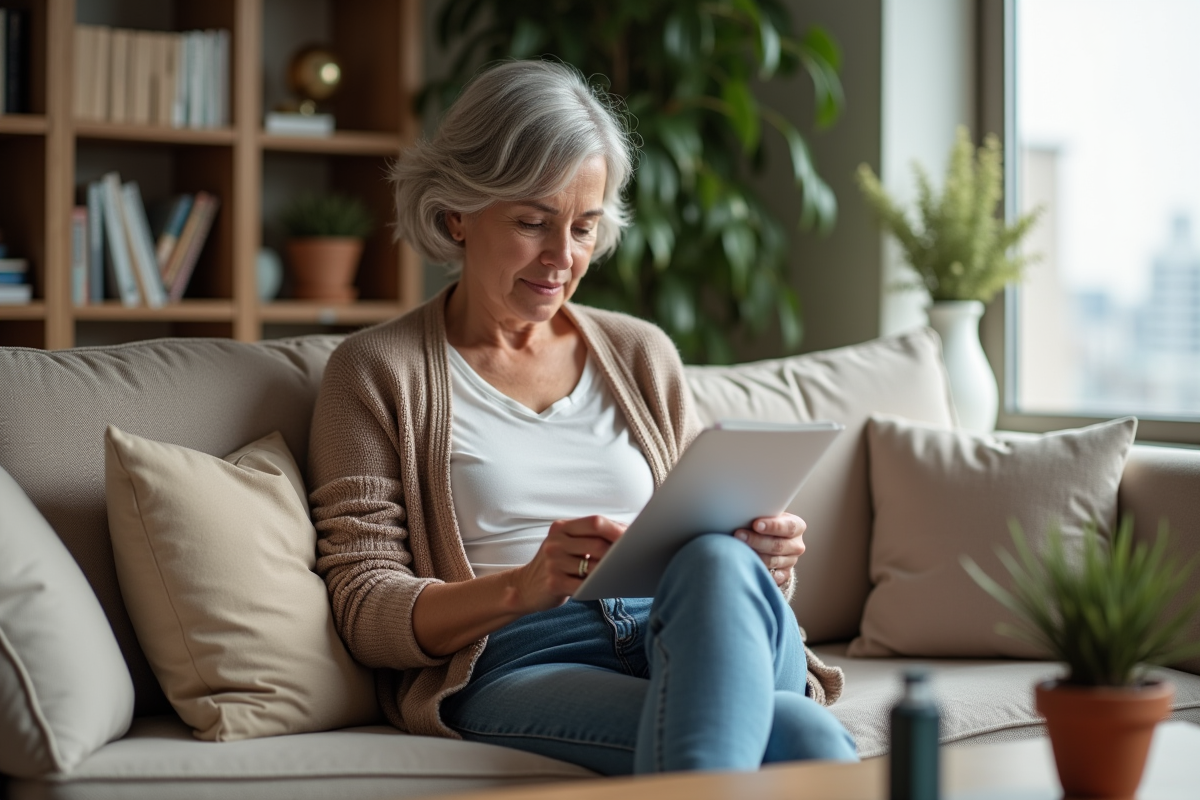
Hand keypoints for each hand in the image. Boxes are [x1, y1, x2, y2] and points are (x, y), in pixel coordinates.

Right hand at [511, 515, 625, 612]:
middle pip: (597, 545)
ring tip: (623, 574)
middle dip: (618, 554)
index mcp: (561, 527)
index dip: (617, 529)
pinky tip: (605, 587)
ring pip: (593, 567)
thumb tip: (627, 534)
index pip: (594, 522)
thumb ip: (590, 537)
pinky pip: (583, 586)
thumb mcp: (566, 543)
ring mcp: (552, 563)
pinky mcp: (553, 583)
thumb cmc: (556, 564)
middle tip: (633, 560)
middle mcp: (555, 543)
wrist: (524, 587)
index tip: (635, 536)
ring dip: (609, 573)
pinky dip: (597, 587)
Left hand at [735, 513, 806, 586]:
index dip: (772, 526)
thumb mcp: (767, 516)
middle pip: (778, 545)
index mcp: (797, 526)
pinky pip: (775, 577)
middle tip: (739, 535)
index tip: (756, 524)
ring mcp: (791, 561)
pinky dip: (764, 573)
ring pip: (773, 561)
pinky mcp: (785, 574)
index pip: (788, 526)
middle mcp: (796, 545)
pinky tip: (751, 568)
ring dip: (755, 556)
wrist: (769, 540)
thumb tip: (742, 514)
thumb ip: (761, 515)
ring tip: (738, 550)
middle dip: (756, 540)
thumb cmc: (765, 524)